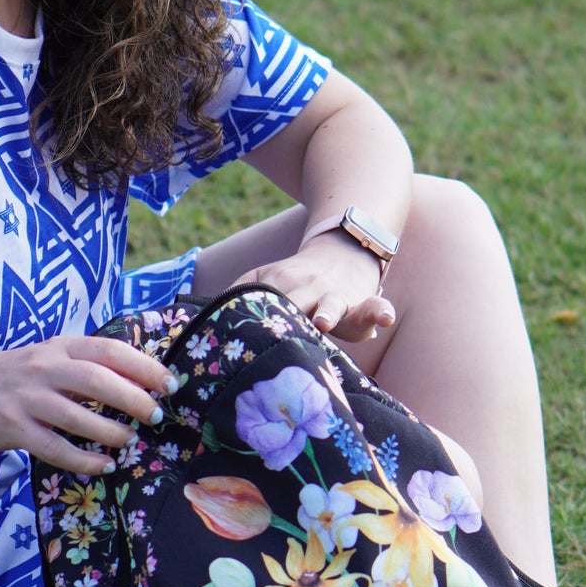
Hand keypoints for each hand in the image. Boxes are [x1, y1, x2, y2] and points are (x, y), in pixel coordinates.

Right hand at [0, 335, 175, 475]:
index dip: (144, 366)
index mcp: (60, 347)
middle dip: (135, 399)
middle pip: (99, 380)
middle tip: (156, 416)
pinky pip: (55, 448)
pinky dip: (84, 460)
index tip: (171, 384)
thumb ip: (86, 365)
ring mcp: (26, 398)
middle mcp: (44, 367)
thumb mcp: (49, 359)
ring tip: (130, 441)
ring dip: (112, 432)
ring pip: (78, 416)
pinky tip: (104, 466)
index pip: (110, 350)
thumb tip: (142, 380)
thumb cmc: (15, 378)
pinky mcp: (13, 428)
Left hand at [235, 232, 395, 342]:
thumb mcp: (265, 278)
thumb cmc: (298, 281)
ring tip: (323, 322)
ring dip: (327, 312)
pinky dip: (381, 311)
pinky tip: (386, 318)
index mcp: (280, 284)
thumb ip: (238, 293)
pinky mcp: (362, 305)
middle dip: (287, 316)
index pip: (263, 300)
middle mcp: (308, 290)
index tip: (238, 332)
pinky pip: (375, 307)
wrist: (344, 251)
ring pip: (333, 304)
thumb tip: (199, 319)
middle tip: (276, 335)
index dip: (252, 315)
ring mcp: (337, 297)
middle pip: (295, 304)